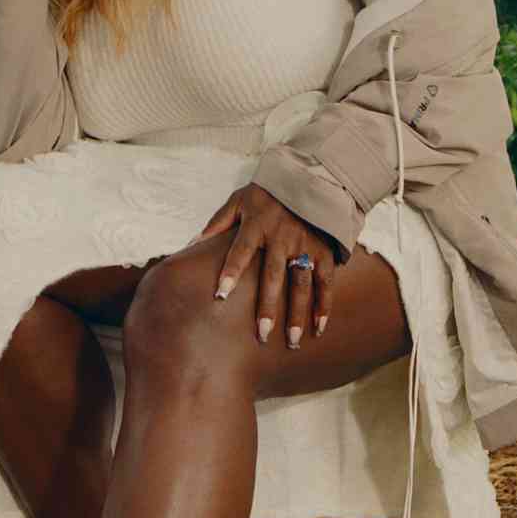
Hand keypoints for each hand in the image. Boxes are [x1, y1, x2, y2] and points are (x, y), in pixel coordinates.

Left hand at [197, 184, 335, 347]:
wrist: (310, 177)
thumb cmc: (267, 192)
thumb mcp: (239, 200)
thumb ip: (217, 223)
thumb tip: (191, 244)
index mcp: (257, 224)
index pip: (241, 251)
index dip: (231, 271)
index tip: (220, 294)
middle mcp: (282, 237)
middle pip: (273, 277)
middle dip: (267, 307)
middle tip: (262, 334)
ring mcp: (305, 244)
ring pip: (301, 284)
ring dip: (298, 313)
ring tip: (292, 341)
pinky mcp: (324, 249)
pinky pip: (325, 280)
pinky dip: (324, 303)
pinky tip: (319, 326)